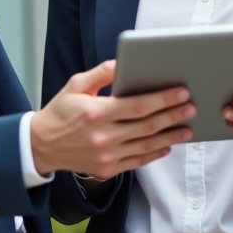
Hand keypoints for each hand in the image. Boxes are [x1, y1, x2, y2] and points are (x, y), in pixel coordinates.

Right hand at [31, 61, 195, 177]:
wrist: (41, 146)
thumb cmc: (60, 112)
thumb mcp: (75, 86)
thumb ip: (101, 74)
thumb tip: (123, 63)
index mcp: (96, 113)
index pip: (138, 106)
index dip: (163, 99)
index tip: (181, 93)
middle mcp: (103, 137)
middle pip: (147, 126)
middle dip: (173, 116)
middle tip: (191, 108)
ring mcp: (106, 156)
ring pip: (147, 146)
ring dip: (170, 137)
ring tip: (187, 129)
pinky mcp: (107, 169)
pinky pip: (137, 162)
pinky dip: (155, 154)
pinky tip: (167, 146)